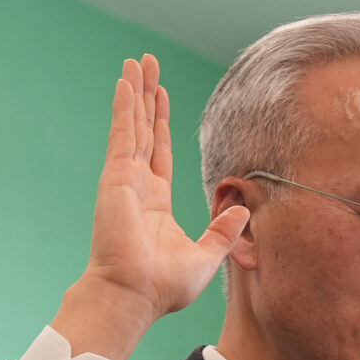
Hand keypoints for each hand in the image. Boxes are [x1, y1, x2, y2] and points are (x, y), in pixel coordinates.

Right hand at [51, 55, 249, 359]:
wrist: (135, 296)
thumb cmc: (163, 287)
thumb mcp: (206, 256)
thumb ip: (222, 231)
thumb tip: (243, 211)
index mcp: (155, 203)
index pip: (159, 152)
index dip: (161, 122)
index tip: (161, 95)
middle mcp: (137, 186)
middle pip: (144, 130)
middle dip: (146, 96)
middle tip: (145, 64)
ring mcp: (124, 180)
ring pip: (133, 125)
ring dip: (135, 92)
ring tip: (135, 62)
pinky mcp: (116, 178)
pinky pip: (124, 134)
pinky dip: (125, 108)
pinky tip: (126, 83)